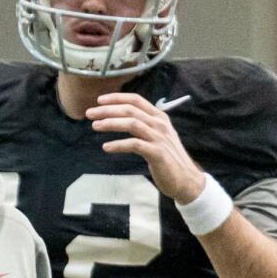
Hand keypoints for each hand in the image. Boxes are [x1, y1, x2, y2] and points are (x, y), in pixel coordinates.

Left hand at [86, 92, 205, 201]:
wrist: (186, 179)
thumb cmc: (168, 157)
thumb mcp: (157, 136)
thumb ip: (142, 125)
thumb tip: (119, 118)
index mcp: (159, 117)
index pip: (136, 100)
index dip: (117, 98)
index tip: (99, 100)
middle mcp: (160, 124)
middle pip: (130, 110)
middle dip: (107, 110)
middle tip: (90, 114)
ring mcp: (159, 138)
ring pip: (132, 124)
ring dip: (111, 123)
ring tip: (95, 126)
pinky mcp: (157, 153)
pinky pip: (134, 144)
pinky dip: (118, 144)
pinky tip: (106, 147)